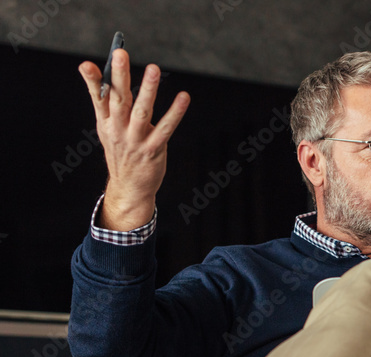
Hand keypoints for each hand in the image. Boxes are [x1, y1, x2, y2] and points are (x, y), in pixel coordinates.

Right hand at [78, 48, 189, 230]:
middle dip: (119, 76)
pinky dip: (175, 113)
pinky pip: (166, 129)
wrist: (130, 187)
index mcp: (105, 122)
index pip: (97, 98)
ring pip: (142, 111)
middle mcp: (118, 130)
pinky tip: (183, 98)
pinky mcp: (153, 150)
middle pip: (119, 99)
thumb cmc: (122, 152)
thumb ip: (109, 104)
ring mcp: (135, 140)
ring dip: (148, 90)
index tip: (86, 64)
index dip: (92, 81)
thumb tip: (109, 75)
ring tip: (153, 69)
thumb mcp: (108, 129)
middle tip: (120, 54)